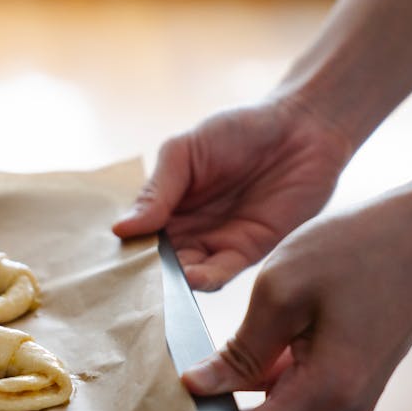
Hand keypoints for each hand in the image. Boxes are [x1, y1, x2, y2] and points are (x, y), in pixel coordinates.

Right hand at [114, 96, 353, 289]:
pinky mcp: (248, 251)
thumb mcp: (183, 152)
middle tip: (131, 283)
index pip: (137, 236)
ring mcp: (216, 242)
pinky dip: (204, 281)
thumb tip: (121, 229)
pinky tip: (191, 279)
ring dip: (172, 282)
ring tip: (160, 283)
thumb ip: (156, 192)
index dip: (124, 251)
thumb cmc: (238, 129)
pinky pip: (221, 273)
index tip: (109, 264)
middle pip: (158, 261)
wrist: (302, 127)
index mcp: (166, 205)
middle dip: (145, 274)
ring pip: (185, 274)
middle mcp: (187, 229)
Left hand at [181, 178, 411, 410]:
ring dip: (234, 391)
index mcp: (326, 392)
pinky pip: (288, 392)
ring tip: (189, 365)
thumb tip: (194, 388)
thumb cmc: (355, 250)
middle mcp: (340, 410)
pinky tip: (232, 352)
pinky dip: (258, 376)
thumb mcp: (281, 291)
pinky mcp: (344, 384)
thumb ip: (238, 351)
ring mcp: (346, 400)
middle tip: (162, 388)